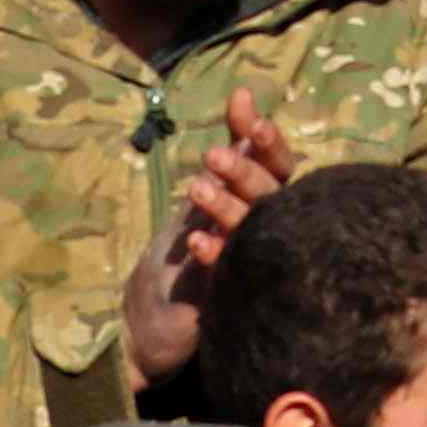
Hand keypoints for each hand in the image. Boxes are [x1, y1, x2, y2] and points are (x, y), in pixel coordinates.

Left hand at [119, 88, 296, 385]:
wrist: (146, 333)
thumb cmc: (180, 261)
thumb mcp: (202, 198)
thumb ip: (231, 152)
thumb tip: (245, 93)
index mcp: (259, 206)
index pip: (279, 168)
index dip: (270, 144)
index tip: (251, 122)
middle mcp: (263, 232)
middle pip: (270, 194)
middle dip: (244, 172)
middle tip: (212, 159)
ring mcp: (251, 264)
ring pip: (255, 227)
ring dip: (228, 206)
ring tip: (198, 189)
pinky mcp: (232, 299)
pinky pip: (234, 271)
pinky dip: (217, 253)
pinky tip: (197, 244)